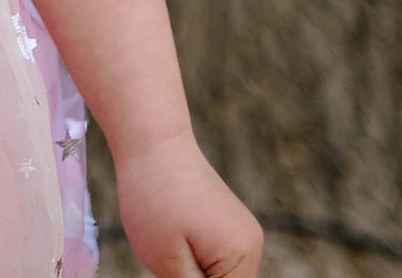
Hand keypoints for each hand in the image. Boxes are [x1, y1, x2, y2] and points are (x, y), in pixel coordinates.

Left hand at [116, 130, 263, 276]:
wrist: (151, 138)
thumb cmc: (154, 194)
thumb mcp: (167, 261)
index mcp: (242, 258)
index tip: (174, 274)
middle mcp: (250, 245)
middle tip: (168, 264)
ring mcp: (240, 232)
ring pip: (219, 277)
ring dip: (192, 276)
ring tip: (167, 253)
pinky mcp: (224, 224)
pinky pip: (214, 261)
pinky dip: (194, 264)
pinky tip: (171, 244)